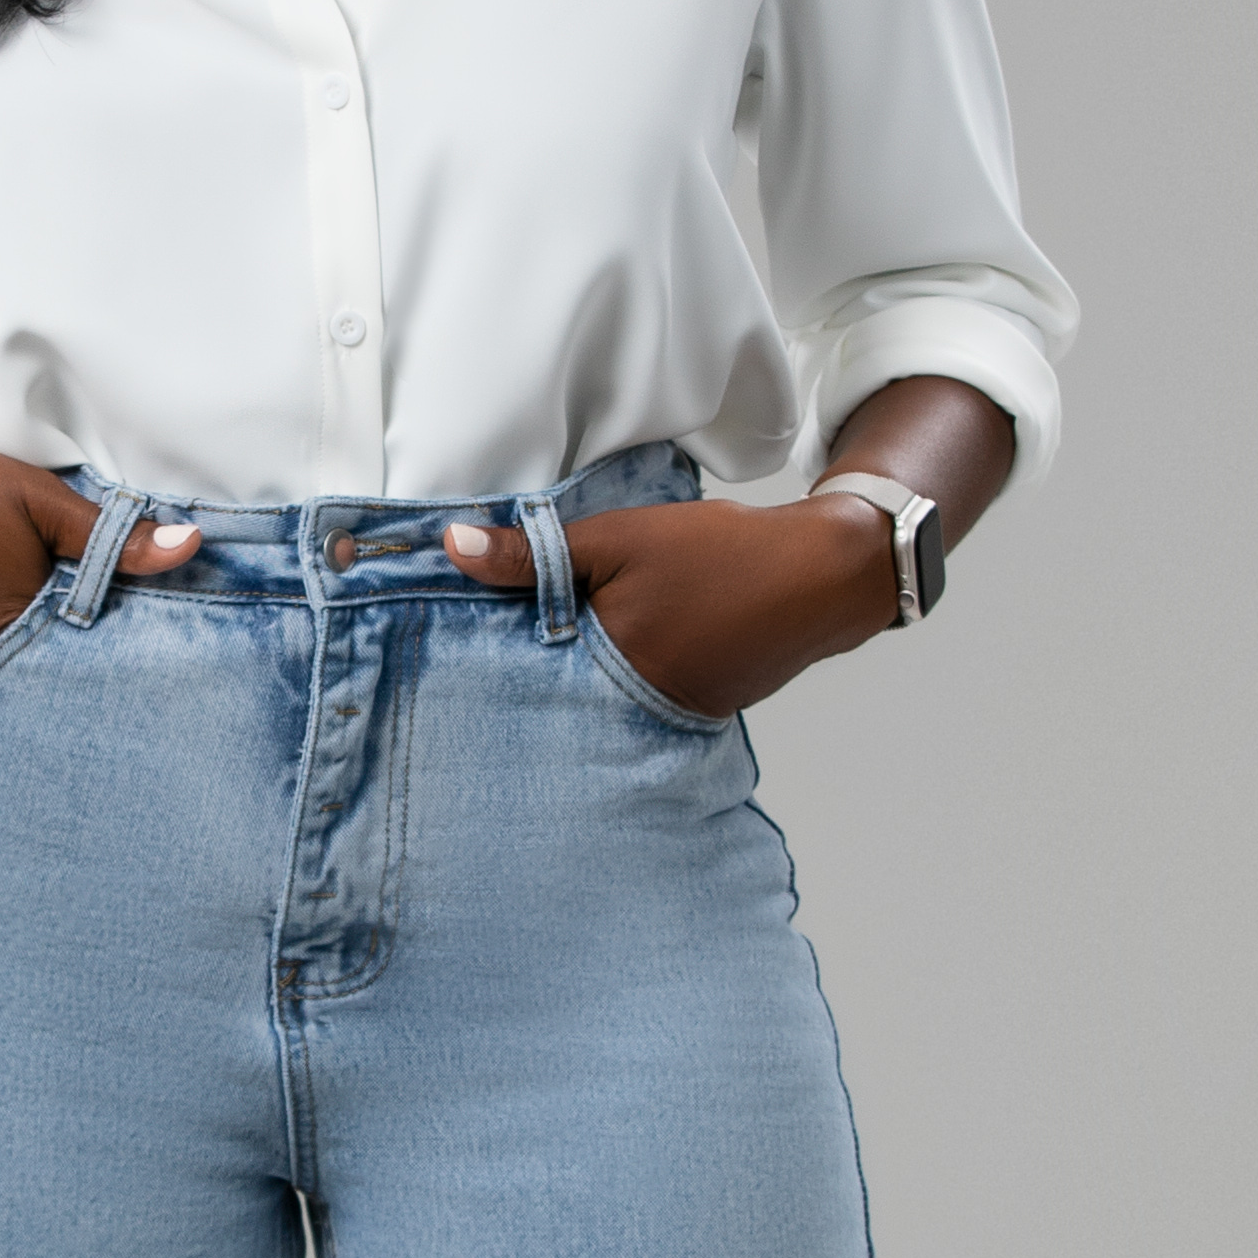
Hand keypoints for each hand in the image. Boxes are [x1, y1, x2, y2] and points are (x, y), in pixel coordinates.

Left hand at [436, 380, 1017, 715]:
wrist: (824, 574)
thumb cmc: (719, 554)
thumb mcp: (617, 538)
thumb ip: (533, 553)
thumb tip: (450, 548)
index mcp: (611, 674)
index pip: (521, 681)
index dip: (481, 668)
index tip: (434, 661)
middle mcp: (636, 713)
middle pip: (555, 700)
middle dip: (519, 682)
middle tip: (467, 667)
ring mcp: (669, 719)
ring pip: (593, 698)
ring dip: (568, 675)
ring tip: (531, 653)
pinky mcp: (695, 711)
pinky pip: (631, 697)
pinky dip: (612, 675)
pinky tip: (602, 649)